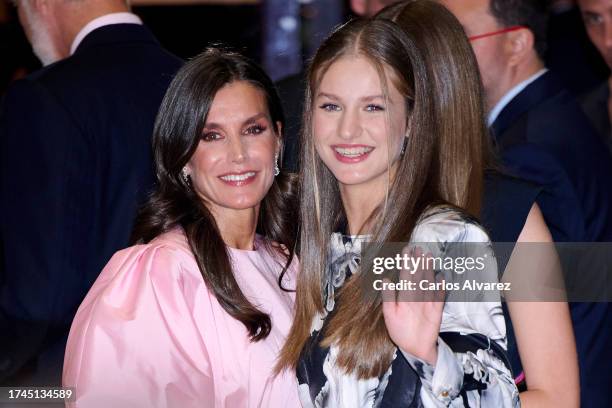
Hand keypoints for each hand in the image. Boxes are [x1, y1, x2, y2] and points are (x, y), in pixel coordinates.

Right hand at [382, 247, 444, 364]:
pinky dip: (441, 285)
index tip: (406, 250)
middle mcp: (418, 297)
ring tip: (428, 256)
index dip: (406, 262)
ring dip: (429, 268)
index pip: (406, 275)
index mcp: (406, 298)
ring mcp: (429, 303)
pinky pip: (440, 295)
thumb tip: (385, 280)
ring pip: (429, 282)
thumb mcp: (389, 316)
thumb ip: (388, 297)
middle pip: (419, 276)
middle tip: (419, 249)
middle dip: (418, 261)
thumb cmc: (400, 332)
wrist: (418, 349)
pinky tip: (442, 276)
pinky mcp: (438, 310)